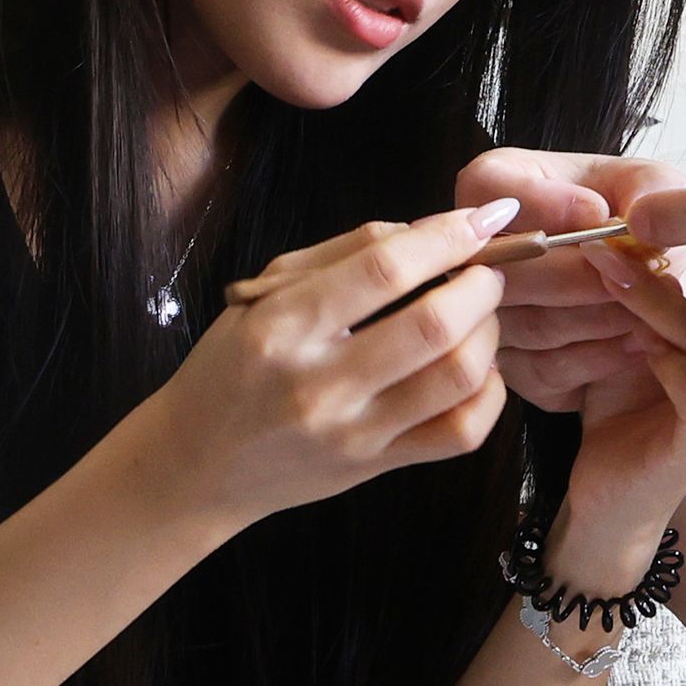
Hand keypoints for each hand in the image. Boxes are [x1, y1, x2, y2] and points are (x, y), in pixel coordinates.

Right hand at [136, 206, 516, 530]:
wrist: (197, 466)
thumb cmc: (229, 369)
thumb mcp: (262, 296)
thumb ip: (340, 255)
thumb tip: (422, 230)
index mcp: (283, 326)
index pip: (384, 270)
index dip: (446, 236)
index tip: (482, 218)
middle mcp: (320, 382)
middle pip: (434, 323)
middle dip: (481, 283)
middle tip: (486, 269)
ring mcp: (354, 432)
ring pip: (457, 377)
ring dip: (489, 332)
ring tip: (481, 314)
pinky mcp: (377, 468)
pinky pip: (460, 433)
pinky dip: (488, 393)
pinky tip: (477, 369)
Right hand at [454, 147, 683, 411]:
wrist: (650, 283)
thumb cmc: (640, 221)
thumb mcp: (654, 188)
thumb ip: (646, 189)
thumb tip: (609, 220)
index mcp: (496, 187)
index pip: (487, 187)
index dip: (541, 203)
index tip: (600, 212)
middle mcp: (476, 254)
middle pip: (505, 269)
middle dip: (581, 275)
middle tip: (636, 273)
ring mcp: (485, 316)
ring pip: (533, 324)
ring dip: (602, 317)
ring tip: (651, 304)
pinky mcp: (512, 369)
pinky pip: (548, 370)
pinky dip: (602, 357)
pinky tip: (640, 339)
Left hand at [541, 248, 685, 585]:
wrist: (605, 498)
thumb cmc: (622, 412)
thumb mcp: (636, 336)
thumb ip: (650, 293)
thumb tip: (638, 229)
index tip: (642, 219)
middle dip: (672, 269)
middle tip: (613, 241)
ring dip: (660, 308)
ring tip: (610, 277)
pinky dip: (671, 365)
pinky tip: (638, 346)